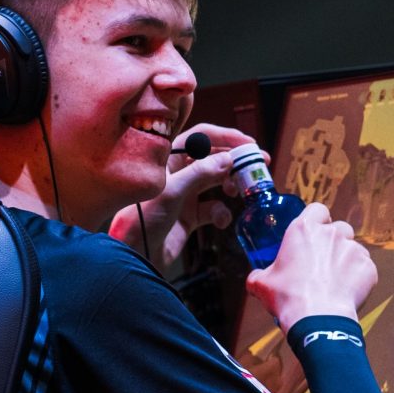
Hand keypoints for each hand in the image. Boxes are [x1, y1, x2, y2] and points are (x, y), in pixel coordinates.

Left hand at [113, 125, 260, 276]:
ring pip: (216, 182)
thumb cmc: (142, 220)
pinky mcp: (190, 216)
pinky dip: (221, 213)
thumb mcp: (171, 192)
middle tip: (259, 165)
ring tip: (239, 190)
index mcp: (168, 159)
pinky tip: (221, 220)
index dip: (225, 137)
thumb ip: (200, 173)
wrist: (134, 255)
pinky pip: (214, 208)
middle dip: (236, 161)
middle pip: (213, 158)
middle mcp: (178, 174)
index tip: (248, 143)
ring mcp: (185, 194)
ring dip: (231, 184)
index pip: (201, 137)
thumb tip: (228, 158)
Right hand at [245, 202, 375, 331]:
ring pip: (353, 248)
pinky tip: (347, 291)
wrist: (317, 318)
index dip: (317, 219)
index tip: (313, 231)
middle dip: (334, 240)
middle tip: (323, 260)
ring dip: (346, 259)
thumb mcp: (262, 285)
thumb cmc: (288, 298)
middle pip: (339, 228)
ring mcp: (353, 249)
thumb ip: (258, 276)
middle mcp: (331, 234)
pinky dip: (358, 277)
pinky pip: (365, 267)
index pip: (317, 209)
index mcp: (304, 230)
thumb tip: (253, 279)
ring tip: (335, 279)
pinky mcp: (368, 267)